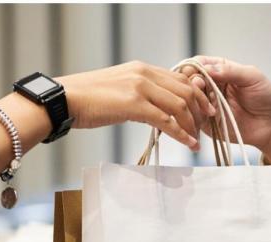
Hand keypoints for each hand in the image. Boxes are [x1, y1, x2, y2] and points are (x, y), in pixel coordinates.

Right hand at [58, 61, 216, 151]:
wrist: (65, 99)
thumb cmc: (86, 99)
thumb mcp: (118, 89)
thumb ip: (138, 94)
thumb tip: (152, 109)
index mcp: (142, 68)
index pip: (180, 79)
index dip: (197, 95)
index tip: (205, 110)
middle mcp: (145, 74)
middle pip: (186, 90)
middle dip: (200, 110)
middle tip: (205, 127)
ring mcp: (140, 87)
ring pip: (180, 105)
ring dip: (192, 124)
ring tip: (196, 140)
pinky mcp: (134, 104)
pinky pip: (166, 120)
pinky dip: (181, 133)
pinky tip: (188, 143)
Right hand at [183, 56, 270, 163]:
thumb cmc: (268, 97)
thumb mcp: (252, 77)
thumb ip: (230, 70)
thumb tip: (207, 69)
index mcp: (222, 71)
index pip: (200, 64)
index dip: (194, 66)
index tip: (194, 69)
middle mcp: (212, 87)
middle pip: (191, 81)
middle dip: (193, 82)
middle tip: (200, 85)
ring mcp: (209, 105)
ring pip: (191, 99)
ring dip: (195, 98)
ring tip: (207, 101)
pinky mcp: (209, 123)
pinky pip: (196, 118)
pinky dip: (197, 115)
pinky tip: (207, 113)